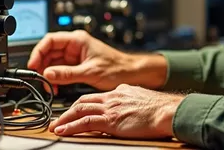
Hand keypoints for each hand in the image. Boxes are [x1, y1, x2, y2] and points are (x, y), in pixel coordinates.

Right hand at [27, 30, 167, 90]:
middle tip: (39, 79)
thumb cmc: (117, 67)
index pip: (50, 40)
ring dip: (48, 73)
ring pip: (53, 61)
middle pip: (49, 51)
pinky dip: (56, 77)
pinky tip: (56, 86)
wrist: (131, 73)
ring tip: (48, 85)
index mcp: (78, 40)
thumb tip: (48, 74)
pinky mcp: (77, 64)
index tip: (33, 65)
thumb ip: (67, 74)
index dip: (38, 52)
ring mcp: (75, 54)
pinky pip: (60, 69)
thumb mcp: (90, 72)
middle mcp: (75, 45)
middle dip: (42, 65)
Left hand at [50, 84, 184, 138]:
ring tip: (55, 127)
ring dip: (65, 119)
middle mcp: (112, 96)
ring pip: (80, 110)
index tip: (74, 110)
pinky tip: (63, 131)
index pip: (96, 96)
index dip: (82, 104)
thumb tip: (126, 111)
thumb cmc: (161, 109)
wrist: (167, 111)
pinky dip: (71, 127)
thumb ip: (130, 103)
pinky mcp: (110, 120)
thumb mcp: (142, 101)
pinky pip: (85, 123)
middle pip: (83, 101)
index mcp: (120, 91)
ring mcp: (110, 107)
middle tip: (58, 119)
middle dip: (68, 110)